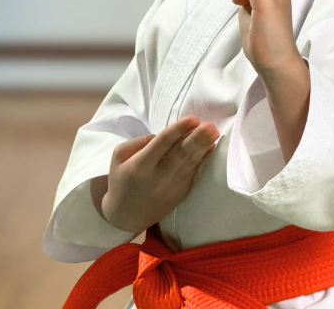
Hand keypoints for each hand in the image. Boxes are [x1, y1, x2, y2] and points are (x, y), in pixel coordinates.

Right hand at [98, 115, 219, 232]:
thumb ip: (138, 142)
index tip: (193, 119)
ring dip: (204, 147)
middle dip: (197, 139)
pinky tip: (210, 148)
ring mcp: (172, 187)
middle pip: (181, 154)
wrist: (126, 216)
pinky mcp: (181, 193)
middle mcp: (158, 177)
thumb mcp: (118, 157)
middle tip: (210, 126)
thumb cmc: (122, 180)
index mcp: (140, 166)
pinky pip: (193, 173)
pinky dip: (203, 159)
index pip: (162, 143)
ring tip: (214, 132)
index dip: (178, 130)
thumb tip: (162, 134)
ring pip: (191, 163)